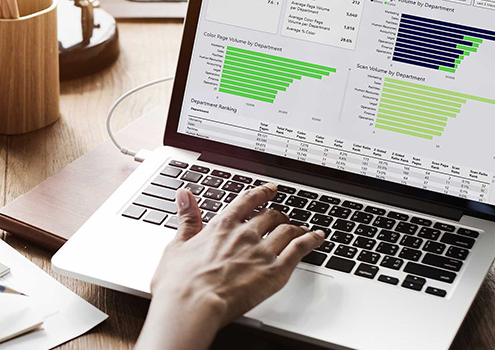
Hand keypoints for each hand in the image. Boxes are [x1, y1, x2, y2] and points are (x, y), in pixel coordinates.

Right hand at [135, 183, 324, 349]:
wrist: (192, 304)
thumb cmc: (180, 282)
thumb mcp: (177, 244)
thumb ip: (186, 218)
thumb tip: (184, 195)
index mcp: (222, 226)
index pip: (247, 201)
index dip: (261, 193)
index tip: (270, 189)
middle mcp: (245, 233)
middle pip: (270, 215)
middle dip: (278, 214)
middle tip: (282, 217)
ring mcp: (262, 251)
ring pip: (288, 230)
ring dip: (296, 227)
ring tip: (301, 229)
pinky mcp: (275, 271)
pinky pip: (300, 249)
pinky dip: (312, 240)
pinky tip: (318, 238)